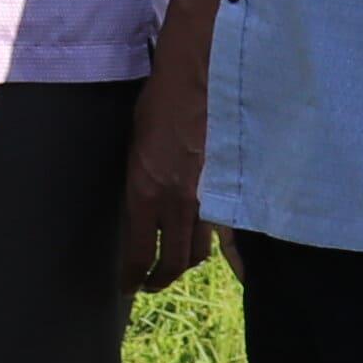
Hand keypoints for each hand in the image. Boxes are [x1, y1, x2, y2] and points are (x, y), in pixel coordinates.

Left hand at [114, 44, 212, 295]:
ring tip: (176, 267)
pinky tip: (237, 271)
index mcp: (144, 192)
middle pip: (170, 261)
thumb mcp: (135, 145)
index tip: (126, 286)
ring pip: (198, 250)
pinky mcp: (231, 189)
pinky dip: (232, 254)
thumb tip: (143, 205)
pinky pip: (232, 233)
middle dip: (157, 279)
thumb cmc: (160, 103)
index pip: (136, 252)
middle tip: (149, 283)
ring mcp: (208, 198)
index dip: (130, 276)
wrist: (201, 77)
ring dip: (185, 264)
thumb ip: (140, 182)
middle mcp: (176, 203)